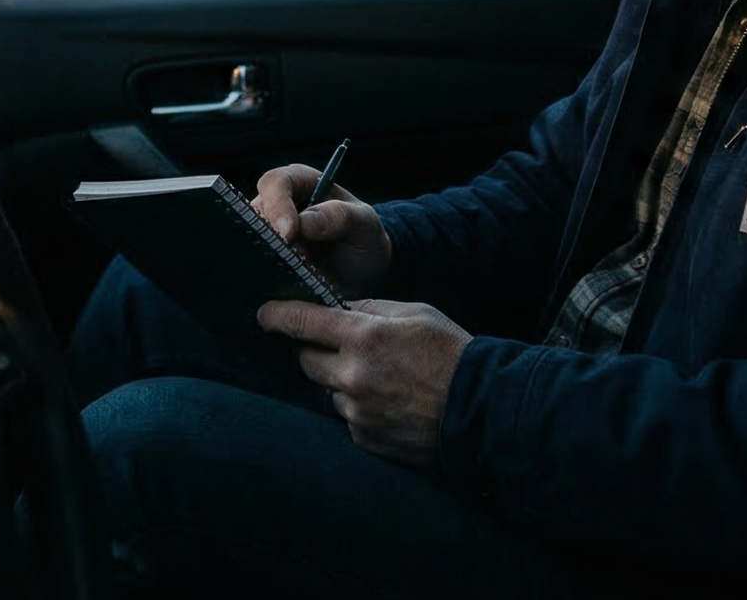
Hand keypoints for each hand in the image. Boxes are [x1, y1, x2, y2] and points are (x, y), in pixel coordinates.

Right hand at [253, 163, 391, 296]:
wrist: (365, 271)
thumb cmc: (364, 237)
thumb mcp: (364, 223)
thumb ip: (339, 216)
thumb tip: (303, 222)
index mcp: (302, 182)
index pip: (276, 182)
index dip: (277, 204)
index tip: (289, 233)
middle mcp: (280, 203)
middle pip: (255, 210)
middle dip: (270, 234)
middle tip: (294, 257)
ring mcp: (272, 231)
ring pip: (252, 238)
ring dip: (270, 255)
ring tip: (297, 269)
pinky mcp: (269, 256)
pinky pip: (256, 260)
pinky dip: (267, 269)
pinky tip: (287, 279)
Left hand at [258, 299, 471, 466]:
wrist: (483, 410)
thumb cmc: (452, 353)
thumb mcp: (415, 313)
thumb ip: (371, 307)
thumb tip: (337, 306)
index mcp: (364, 337)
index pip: (301, 322)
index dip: (276, 315)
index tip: (263, 314)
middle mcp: (353, 376)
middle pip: (306, 361)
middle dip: (314, 350)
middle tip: (338, 346)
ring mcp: (357, 412)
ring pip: (328, 391)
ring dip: (341, 382)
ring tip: (380, 378)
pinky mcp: (365, 438)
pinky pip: (347, 418)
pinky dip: (359, 408)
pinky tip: (389, 402)